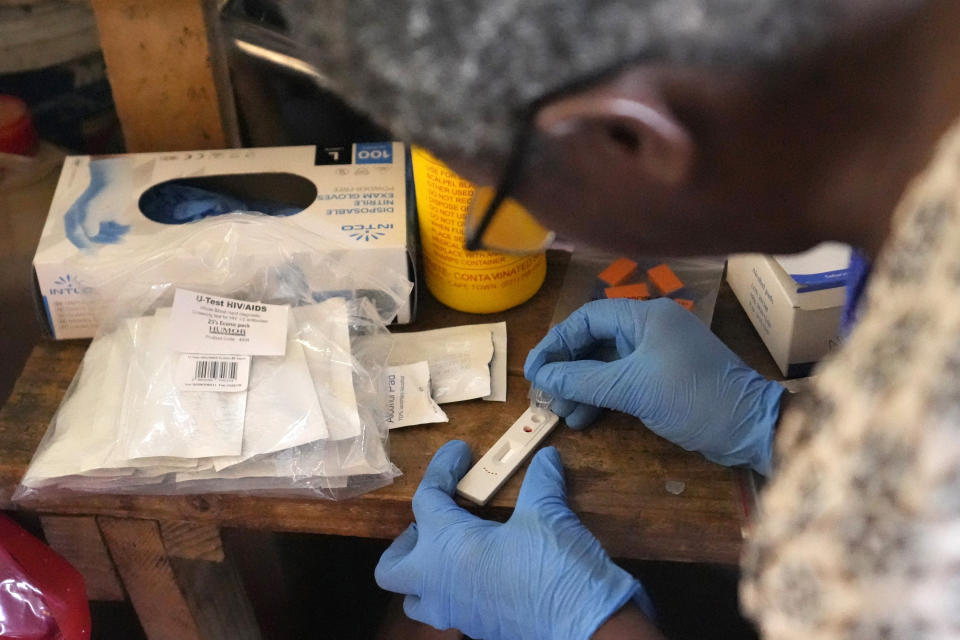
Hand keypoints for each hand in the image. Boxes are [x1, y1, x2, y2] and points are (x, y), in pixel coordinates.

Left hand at [375, 440, 653, 639]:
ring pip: (415, 598)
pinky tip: (486, 569)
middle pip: (392, 567)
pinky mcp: (478, 629)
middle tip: (437, 518)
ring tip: (453, 549)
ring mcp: (456, 613)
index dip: (441, 469)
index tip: (460, 452)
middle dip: (405, 540)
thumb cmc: (555, 567)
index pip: (426, 498)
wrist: (585, 627)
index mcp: (447, 547)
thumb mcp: (547, 514)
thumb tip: (546, 458)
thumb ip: (540, 481)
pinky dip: (454, 588)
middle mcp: (439, 583)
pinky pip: (447, 610)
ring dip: (423, 572)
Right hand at [524, 299, 783, 474]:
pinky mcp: (665, 378)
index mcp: (646, 316)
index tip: (534, 371)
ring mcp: (659, 353)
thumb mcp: (631, 388)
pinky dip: (603, 396)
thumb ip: (582, 380)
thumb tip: (541, 376)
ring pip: (607, 364)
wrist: (749, 428)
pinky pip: (623, 380)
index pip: (587, 319)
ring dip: (583, 388)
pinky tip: (586, 418)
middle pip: (595, 341)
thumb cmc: (692, 397)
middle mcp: (651, 328)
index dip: (556, 343)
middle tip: (546, 396)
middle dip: (569, 369)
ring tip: (564, 415)